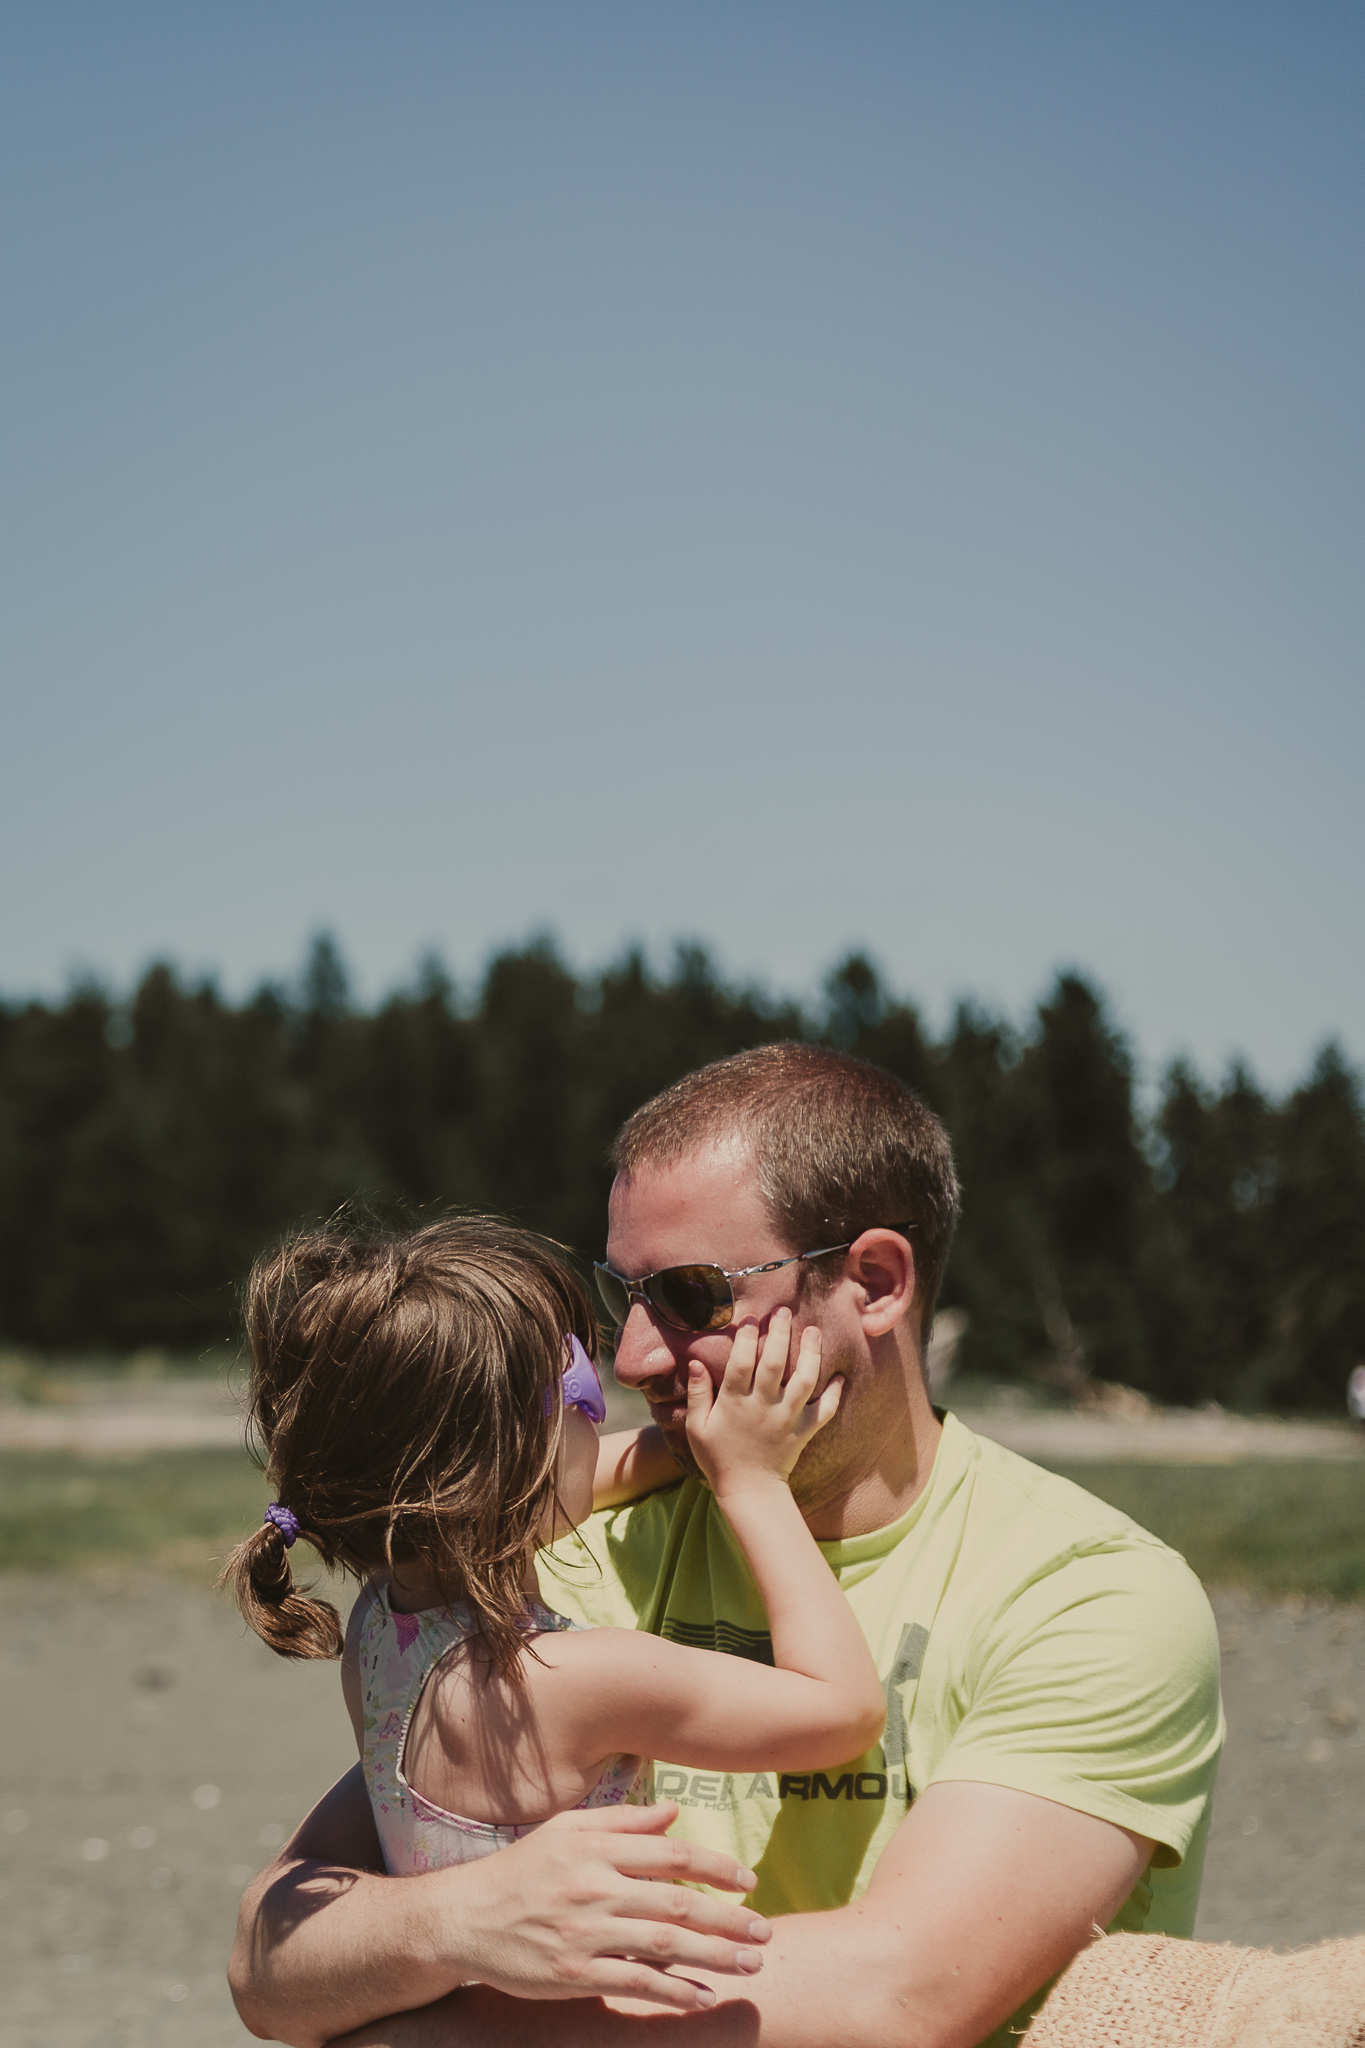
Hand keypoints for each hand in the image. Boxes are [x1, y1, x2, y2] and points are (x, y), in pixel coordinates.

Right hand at [451, 1801, 770, 2011]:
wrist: (464, 1918)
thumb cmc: (522, 1869)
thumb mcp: (567, 1831)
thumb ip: (624, 1822)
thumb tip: (674, 1813)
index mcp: (596, 1848)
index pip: (672, 1855)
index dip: (717, 1869)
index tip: (748, 1883)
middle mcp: (595, 1887)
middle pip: (677, 1904)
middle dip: (728, 1920)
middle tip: (764, 1932)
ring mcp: (585, 1933)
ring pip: (664, 1946)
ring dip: (714, 1958)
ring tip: (749, 1965)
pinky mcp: (574, 1975)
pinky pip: (634, 1983)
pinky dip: (672, 1991)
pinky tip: (701, 1996)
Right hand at [685, 1308, 842, 1494]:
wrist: (749, 1490)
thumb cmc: (718, 1457)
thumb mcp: (697, 1427)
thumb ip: (696, 1393)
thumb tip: (695, 1362)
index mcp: (735, 1402)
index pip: (742, 1361)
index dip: (746, 1337)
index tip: (751, 1319)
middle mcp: (763, 1406)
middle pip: (775, 1362)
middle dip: (781, 1333)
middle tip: (784, 1311)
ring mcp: (787, 1417)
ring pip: (804, 1379)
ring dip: (811, 1353)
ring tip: (813, 1331)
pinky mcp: (804, 1430)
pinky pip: (825, 1410)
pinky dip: (835, 1393)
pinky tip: (838, 1375)